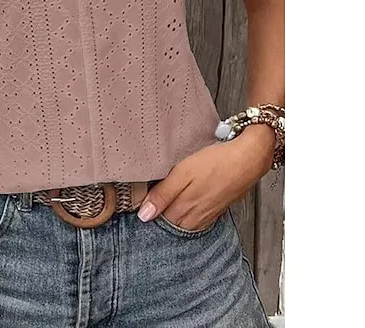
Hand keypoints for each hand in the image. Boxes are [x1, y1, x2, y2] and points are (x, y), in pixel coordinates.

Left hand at [137, 124, 275, 229]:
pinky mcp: (215, 210)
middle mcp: (194, 217)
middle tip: (147, 205)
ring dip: (172, 217)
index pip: (158, 220)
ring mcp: (206, 215)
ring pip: (183, 223)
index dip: (147, 212)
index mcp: (184, 208)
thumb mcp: (183, 173)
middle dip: (158, 218)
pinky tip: (184, 207)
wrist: (248, 159)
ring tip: (163, 205)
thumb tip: (144, 215)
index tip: (135, 206)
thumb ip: (163, 194)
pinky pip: (196, 220)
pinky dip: (187, 216)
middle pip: (170, 224)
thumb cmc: (216, 162)